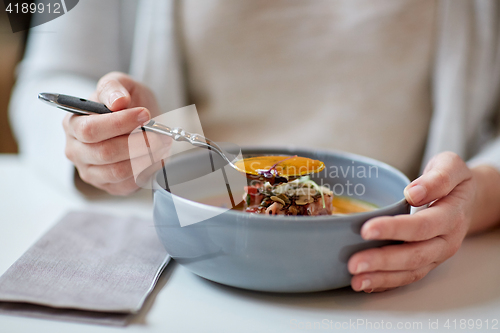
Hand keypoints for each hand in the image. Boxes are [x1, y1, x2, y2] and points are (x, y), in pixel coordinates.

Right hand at [63, 72, 170, 194]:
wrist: (143, 122)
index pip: (90, 129)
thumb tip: (117, 101)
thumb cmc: (129, 103)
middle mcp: (76, 150)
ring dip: (144, 157)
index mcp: (73, 124)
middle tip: (159, 134)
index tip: (144, 115)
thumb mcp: (121, 84)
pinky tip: (155, 157)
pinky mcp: (108, 186)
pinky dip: (145, 171)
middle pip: (104, 152)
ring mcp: (90, 171)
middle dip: (137, 142)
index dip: (119, 123)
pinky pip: (126, 184)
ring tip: (161, 144)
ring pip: (117, 171)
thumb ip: (114, 87)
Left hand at [348, 152, 475, 292]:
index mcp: (451, 216)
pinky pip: (407, 277)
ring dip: (381, 278)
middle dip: (382, 261)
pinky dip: (386, 283)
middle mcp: (445, 241)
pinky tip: (366, 284)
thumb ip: (437, 178)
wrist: (468, 199)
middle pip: (414, 255)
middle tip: (354, 264)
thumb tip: (413, 192)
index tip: (367, 230)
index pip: (422, 226)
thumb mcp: (451, 167)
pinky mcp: (426, 263)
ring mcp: (436, 255)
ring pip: (410, 271)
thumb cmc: (454, 181)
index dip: (394, 229)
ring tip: (356, 280)